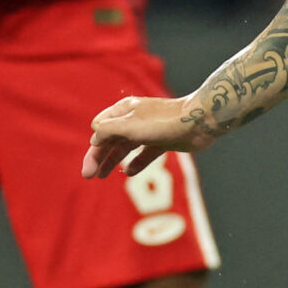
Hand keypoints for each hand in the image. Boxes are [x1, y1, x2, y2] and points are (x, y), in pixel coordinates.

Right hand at [84, 94, 215, 179]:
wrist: (200, 121)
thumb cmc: (163, 122)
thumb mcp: (129, 126)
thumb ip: (108, 131)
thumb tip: (94, 138)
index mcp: (124, 110)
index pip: (100, 128)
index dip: (94, 147)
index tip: (91, 164)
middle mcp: (134, 119)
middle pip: (110, 140)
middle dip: (98, 156)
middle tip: (88, 176)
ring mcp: (149, 130)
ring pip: (125, 147)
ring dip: (112, 160)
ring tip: (102, 176)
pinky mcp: (163, 141)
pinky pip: (145, 153)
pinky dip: (136, 162)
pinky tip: (129, 172)